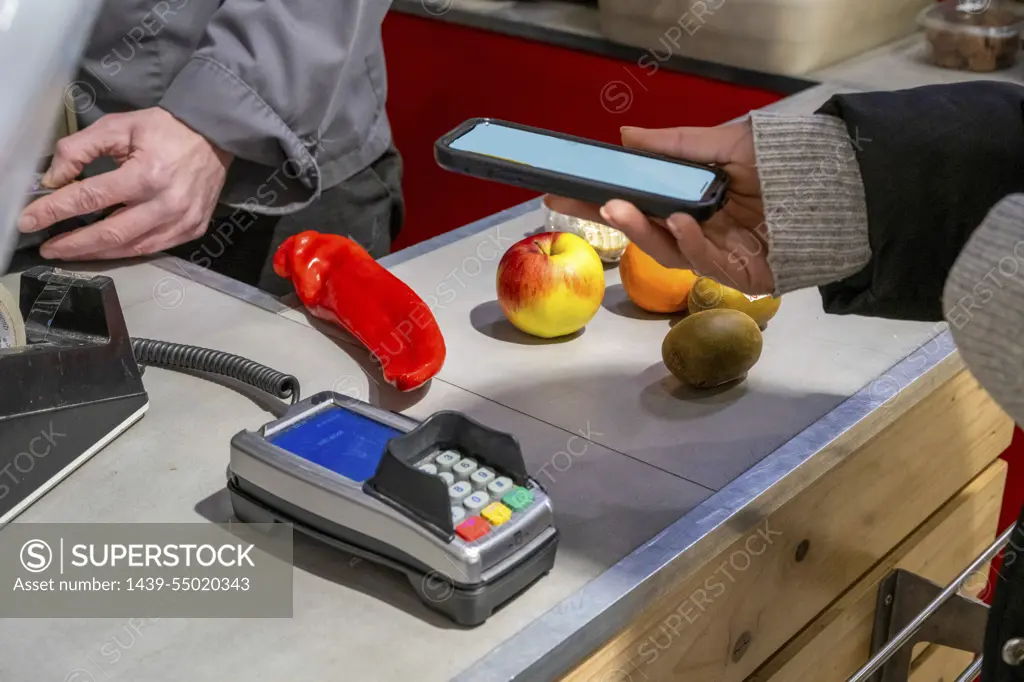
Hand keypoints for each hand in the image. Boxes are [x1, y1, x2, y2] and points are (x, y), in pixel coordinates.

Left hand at [18, 107, 232, 259]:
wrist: (215, 137)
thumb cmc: (166, 129)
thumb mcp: (118, 126)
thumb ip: (80, 149)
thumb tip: (54, 179)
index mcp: (145, 174)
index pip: (89, 198)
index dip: (55, 210)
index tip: (30, 220)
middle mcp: (165, 204)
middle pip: (109, 233)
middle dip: (73, 244)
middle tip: (48, 248)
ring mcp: (182, 221)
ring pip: (131, 248)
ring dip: (96, 253)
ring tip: (71, 251)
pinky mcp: (192, 229)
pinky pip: (153, 249)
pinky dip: (125, 251)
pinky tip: (107, 248)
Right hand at [545, 120, 773, 294]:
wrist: (841, 188)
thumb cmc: (784, 164)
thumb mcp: (725, 144)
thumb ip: (676, 146)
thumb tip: (625, 137)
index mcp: (690, 200)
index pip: (637, 203)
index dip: (600, 199)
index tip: (563, 191)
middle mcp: (698, 229)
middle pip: (642, 231)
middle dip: (607, 219)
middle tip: (577, 203)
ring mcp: (716, 254)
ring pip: (665, 250)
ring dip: (640, 229)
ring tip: (618, 208)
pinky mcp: (738, 274)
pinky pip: (703, 261)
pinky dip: (689, 240)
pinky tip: (682, 221)